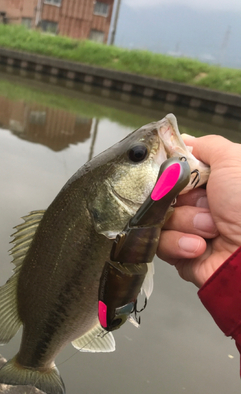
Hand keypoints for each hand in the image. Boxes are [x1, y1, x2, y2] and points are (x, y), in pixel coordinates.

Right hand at [157, 134, 240, 287]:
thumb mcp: (234, 160)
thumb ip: (207, 145)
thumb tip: (184, 140)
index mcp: (210, 182)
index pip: (172, 170)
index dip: (167, 171)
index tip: (169, 172)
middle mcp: (198, 203)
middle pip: (161, 193)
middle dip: (178, 198)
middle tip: (203, 202)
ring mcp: (188, 229)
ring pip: (160, 218)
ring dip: (186, 222)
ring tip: (211, 229)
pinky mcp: (180, 253)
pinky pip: (161, 243)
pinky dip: (181, 243)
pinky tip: (200, 246)